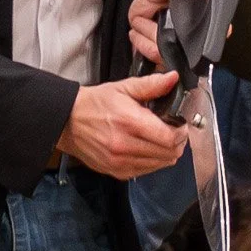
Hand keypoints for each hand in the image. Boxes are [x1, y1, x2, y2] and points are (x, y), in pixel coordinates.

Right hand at [56, 73, 188, 179]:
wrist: (69, 122)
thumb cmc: (95, 104)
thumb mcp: (124, 88)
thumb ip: (151, 85)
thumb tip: (172, 78)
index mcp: (129, 122)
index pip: (169, 137)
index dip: (181, 132)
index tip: (181, 125)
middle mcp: (125, 145)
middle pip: (168, 153)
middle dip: (177, 143)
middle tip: (175, 132)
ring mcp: (120, 161)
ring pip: (160, 164)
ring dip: (167, 153)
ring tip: (162, 140)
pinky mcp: (116, 172)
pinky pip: (146, 171)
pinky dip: (153, 162)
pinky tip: (149, 149)